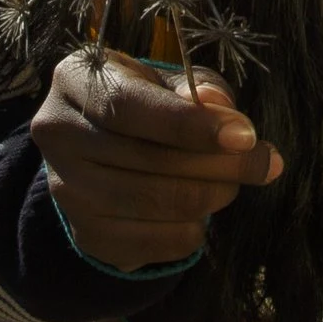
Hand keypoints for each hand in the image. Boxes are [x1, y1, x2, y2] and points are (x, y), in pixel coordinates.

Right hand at [30, 48, 283, 271]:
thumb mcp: (170, 81)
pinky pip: (153, 242)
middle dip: (218, 164)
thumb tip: (220, 108)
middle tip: (265, 162)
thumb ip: (199, 89)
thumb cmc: (147, 102)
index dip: (189, 125)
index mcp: (75, 79)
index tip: (245, 135)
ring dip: (210, 196)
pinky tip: (200, 211)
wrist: (105, 151)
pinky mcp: (86, 233)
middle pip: (145, 159)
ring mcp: (66, 189)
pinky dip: (191, 229)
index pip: (127, 107)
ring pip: (152, 203)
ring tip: (233, 184)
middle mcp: (57, 132)